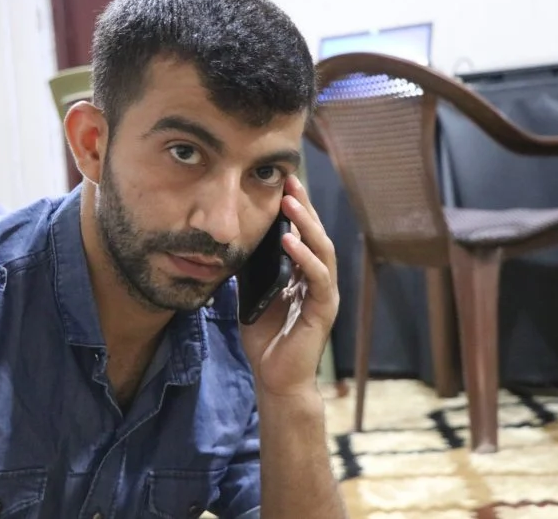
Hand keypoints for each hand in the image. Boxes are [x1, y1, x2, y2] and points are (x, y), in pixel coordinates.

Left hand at [239, 175, 339, 397]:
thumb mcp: (251, 294)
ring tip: (291, 203)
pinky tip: (291, 241)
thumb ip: (250, 268)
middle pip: (316, 234)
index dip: (295, 207)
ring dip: (307, 225)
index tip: (282, 181)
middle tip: (290, 180)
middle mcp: (318, 279)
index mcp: (303, 273)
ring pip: (322, 250)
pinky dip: (305, 258)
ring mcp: (324, 294)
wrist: (274, 377)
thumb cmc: (265, 337)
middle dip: (304, 205)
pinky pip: (318, 279)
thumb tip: (232, 239)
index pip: (303, 233)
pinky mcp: (323, 311)